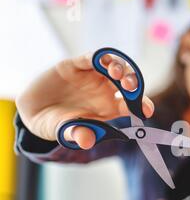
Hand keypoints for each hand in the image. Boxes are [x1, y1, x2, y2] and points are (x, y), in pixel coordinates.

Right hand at [16, 52, 153, 149]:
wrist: (33, 111)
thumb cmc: (58, 124)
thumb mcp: (66, 132)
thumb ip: (78, 134)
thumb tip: (87, 142)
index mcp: (111, 107)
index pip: (133, 104)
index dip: (142, 104)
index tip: (147, 110)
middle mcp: (106, 90)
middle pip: (127, 82)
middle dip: (132, 82)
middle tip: (130, 85)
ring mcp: (93, 75)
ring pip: (113, 66)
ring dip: (118, 66)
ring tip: (115, 73)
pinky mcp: (77, 65)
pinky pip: (91, 58)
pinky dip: (96, 57)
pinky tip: (98, 60)